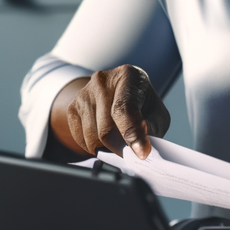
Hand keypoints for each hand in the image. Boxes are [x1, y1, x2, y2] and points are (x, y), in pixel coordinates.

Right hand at [53, 66, 170, 157]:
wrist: (118, 92)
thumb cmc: (142, 103)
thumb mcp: (156, 112)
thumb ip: (152, 128)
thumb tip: (140, 148)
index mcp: (128, 76)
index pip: (125, 109)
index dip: (133, 134)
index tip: (141, 153)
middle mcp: (102, 81)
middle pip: (106, 128)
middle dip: (119, 147)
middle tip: (130, 152)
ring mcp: (84, 93)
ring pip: (91, 136)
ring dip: (106, 149)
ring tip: (118, 144)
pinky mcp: (72, 107)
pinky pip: (80, 138)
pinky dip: (93, 147)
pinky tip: (104, 141)